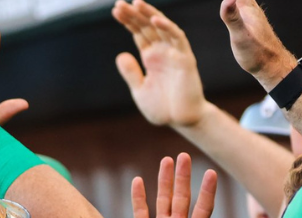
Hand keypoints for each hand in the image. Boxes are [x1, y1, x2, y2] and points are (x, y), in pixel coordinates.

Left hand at [112, 0, 207, 127]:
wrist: (181, 121)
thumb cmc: (163, 108)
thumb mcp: (140, 91)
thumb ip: (131, 73)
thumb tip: (121, 55)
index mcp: (151, 57)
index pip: (139, 33)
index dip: (128, 21)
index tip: (116, 10)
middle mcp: (162, 51)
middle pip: (147, 27)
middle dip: (134, 14)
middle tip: (120, 3)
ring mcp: (174, 53)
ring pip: (162, 27)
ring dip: (150, 14)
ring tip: (136, 3)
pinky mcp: (185, 59)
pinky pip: (177, 39)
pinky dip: (167, 28)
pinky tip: (154, 19)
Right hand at [125, 153, 229, 217]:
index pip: (202, 208)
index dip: (207, 191)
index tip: (211, 173)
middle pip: (182, 197)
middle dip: (183, 177)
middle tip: (184, 156)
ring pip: (162, 199)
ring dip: (164, 180)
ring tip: (167, 160)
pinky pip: (140, 211)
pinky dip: (139, 196)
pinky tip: (138, 180)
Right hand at [219, 0, 296, 88]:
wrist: (273, 67)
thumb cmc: (257, 54)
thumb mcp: (240, 35)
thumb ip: (232, 16)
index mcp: (248, 7)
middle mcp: (253, 9)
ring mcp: (254, 17)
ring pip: (245, 1)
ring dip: (237, 1)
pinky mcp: (254, 25)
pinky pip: (244, 9)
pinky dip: (238, 5)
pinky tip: (234, 7)